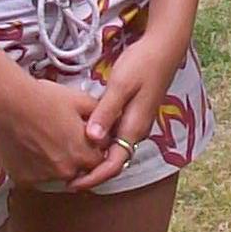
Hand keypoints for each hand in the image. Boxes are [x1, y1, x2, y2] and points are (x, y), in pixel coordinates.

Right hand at [0, 66, 102, 190]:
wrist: (7, 102)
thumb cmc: (44, 98)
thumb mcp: (81, 101)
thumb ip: (101, 117)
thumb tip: (110, 125)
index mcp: (82, 154)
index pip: (99, 161)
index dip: (94, 149)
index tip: (85, 138)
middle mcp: (65, 171)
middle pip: (79, 170)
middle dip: (76, 157)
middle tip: (63, 137)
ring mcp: (43, 178)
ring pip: (57, 174)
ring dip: (56, 163)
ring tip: (44, 140)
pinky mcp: (23, 179)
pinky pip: (35, 176)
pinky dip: (35, 166)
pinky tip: (29, 147)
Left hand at [80, 22, 192, 191]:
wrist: (165, 47)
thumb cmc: (143, 64)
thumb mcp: (121, 86)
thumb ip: (106, 112)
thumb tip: (92, 139)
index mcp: (134, 128)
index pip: (114, 165)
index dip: (93, 178)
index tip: (72, 184)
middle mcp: (137, 131)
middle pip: (114, 161)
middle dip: (92, 172)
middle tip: (66, 176)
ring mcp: (136, 122)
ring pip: (115, 149)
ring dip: (96, 158)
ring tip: (72, 160)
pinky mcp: (134, 113)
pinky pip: (116, 136)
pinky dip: (101, 143)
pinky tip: (85, 137)